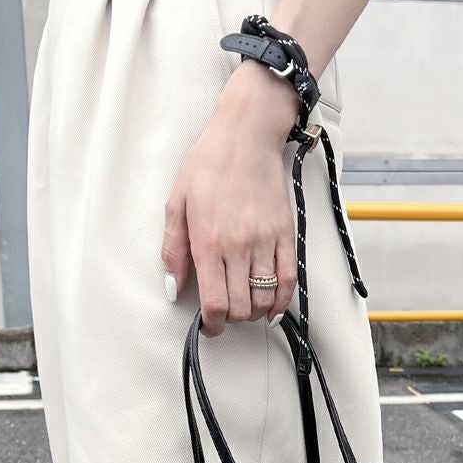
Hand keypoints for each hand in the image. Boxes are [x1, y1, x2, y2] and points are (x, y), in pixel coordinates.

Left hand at [161, 59, 300, 336]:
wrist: (246, 136)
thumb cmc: (207, 165)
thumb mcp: (176, 203)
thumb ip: (173, 250)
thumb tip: (172, 288)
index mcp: (208, 242)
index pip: (215, 304)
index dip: (212, 325)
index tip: (208, 326)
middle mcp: (238, 247)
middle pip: (241, 308)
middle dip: (231, 320)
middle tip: (224, 314)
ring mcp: (265, 241)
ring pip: (265, 298)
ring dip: (255, 311)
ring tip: (245, 306)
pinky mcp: (285, 233)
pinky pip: (289, 278)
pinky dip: (282, 300)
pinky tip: (273, 307)